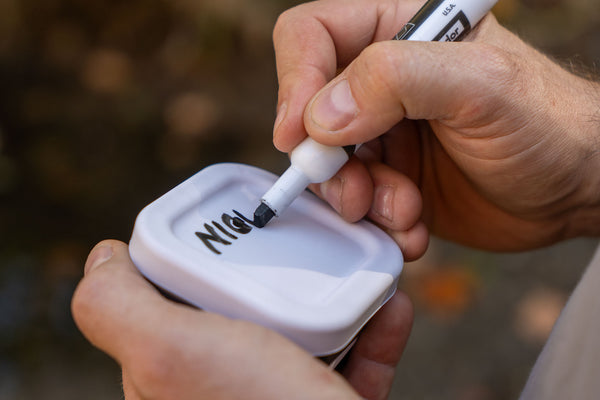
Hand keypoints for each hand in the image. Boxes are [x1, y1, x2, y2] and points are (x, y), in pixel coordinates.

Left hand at [72, 240, 413, 399]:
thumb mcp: (170, 354)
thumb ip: (118, 306)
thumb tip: (102, 256)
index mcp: (177, 377)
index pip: (184, 295)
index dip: (209, 253)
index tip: (244, 223)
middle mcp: (225, 390)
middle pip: (255, 305)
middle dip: (289, 269)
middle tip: (316, 235)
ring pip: (311, 329)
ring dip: (342, 291)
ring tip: (363, 259)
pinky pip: (356, 360)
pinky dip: (375, 329)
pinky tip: (391, 304)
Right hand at [272, 0, 599, 256]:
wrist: (572, 190)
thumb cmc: (547, 123)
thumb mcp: (482, 86)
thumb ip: (400, 80)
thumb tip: (322, 116)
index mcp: (399, 27)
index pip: (313, 35)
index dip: (296, 82)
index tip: (301, 137)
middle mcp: (381, 79)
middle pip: (309, 109)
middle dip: (328, 161)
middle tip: (359, 193)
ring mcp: (381, 129)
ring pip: (327, 164)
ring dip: (356, 198)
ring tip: (403, 211)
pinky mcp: (388, 174)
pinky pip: (352, 199)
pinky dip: (373, 222)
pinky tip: (410, 228)